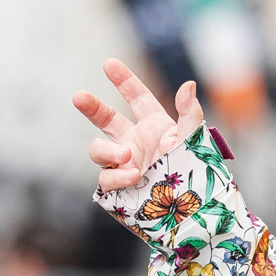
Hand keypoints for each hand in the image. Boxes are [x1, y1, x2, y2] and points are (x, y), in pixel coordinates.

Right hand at [73, 58, 206, 192]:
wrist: (193, 211)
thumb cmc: (196, 174)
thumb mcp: (194, 141)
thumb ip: (190, 114)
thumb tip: (188, 85)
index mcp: (155, 126)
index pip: (137, 98)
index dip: (124, 80)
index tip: (109, 64)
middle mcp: (136, 141)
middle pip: (106, 119)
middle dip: (91, 107)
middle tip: (79, 97)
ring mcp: (125, 164)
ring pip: (99, 149)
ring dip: (108, 151)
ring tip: (126, 155)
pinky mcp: (119, 186)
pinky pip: (107, 178)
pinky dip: (117, 177)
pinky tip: (133, 176)